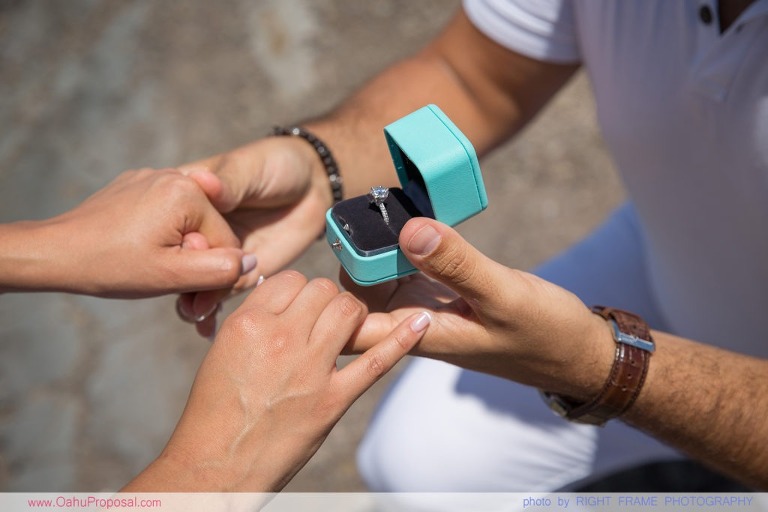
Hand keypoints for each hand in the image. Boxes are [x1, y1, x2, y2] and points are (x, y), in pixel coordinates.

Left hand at [4, 168, 254, 297]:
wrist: (55, 252)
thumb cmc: (113, 266)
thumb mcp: (172, 277)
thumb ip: (220, 271)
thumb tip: (252, 263)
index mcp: (188, 193)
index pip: (227, 242)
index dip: (213, 274)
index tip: (190, 294)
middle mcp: (174, 176)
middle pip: (209, 230)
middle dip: (195, 261)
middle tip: (171, 288)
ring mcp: (153, 178)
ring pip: (188, 224)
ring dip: (180, 251)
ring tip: (155, 272)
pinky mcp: (136, 185)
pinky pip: (166, 214)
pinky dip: (163, 236)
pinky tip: (144, 255)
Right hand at [124, 271, 430, 491]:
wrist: (217, 466)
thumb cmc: (214, 411)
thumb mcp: (222, 351)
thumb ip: (254, 320)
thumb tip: (282, 300)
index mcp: (248, 324)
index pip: (291, 280)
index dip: (299, 291)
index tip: (300, 306)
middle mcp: (281, 338)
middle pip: (323, 289)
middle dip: (327, 300)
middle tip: (323, 320)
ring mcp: (310, 369)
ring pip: (349, 310)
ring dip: (352, 314)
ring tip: (345, 329)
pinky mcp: (333, 400)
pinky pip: (376, 361)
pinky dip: (402, 339)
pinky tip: (421, 322)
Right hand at [176, 136, 333, 334]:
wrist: (313, 185)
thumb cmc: (276, 164)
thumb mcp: (249, 167)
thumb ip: (229, 181)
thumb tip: (204, 182)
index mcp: (190, 199)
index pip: (170, 222)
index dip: (175, 238)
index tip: (184, 248)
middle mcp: (200, 231)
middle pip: (180, 260)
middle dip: (180, 279)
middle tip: (188, 292)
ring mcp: (220, 254)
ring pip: (198, 282)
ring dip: (194, 300)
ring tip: (197, 312)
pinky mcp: (242, 272)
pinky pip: (223, 294)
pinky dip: (212, 311)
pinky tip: (207, 326)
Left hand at [342, 217, 613, 398]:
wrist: (575, 350)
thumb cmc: (544, 333)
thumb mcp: (503, 294)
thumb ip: (456, 264)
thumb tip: (407, 230)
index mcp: (419, 334)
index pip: (350, 330)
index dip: (328, 301)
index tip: (334, 247)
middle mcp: (416, 324)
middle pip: (358, 301)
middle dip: (350, 260)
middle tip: (355, 214)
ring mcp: (429, 309)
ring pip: (382, 283)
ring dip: (376, 250)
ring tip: (377, 209)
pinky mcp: (446, 294)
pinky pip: (411, 270)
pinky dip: (404, 247)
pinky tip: (407, 221)